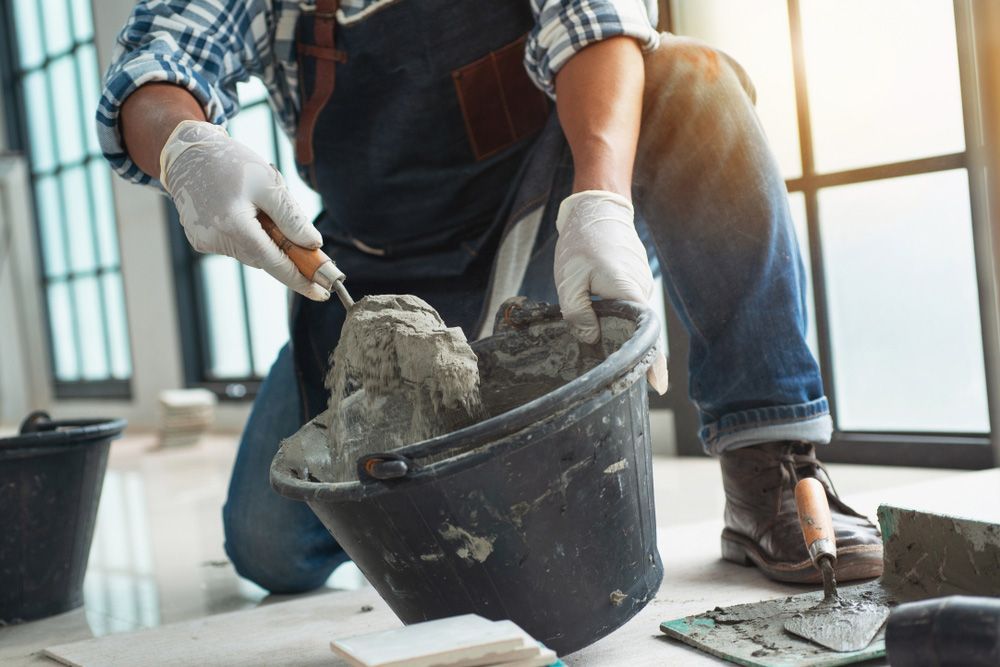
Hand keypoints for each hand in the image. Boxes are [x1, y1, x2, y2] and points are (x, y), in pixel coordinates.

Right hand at [160, 120, 329, 300]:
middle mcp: (215, 239)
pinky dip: (248, 234)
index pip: (274, 262)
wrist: (187, 152)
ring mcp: (205, 242)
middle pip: (264, 258)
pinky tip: (242, 209)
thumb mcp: (268, 184)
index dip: (300, 278)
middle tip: (305, 242)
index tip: (322, 292)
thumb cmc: (230, 163)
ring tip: (259, 206)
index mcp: (233, 225)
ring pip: (251, 252)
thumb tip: (313, 244)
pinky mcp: (200, 239)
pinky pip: (236, 245)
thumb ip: (291, 217)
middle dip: (286, 253)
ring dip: (266, 239)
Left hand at [554, 190, 667, 393]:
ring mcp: (641, 283)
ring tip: (622, 365)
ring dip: (631, 338)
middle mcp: (641, 289)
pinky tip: (614, 333)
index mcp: (628, 291)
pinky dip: (627, 321)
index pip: (645, 334)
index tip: (658, 385)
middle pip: (644, 331)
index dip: (653, 362)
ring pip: (638, 319)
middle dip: (641, 357)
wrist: (596, 208)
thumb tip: (590, 341)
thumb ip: (578, 314)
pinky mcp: (635, 278)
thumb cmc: (581, 242)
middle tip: (636, 385)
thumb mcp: (569, 280)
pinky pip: (634, 306)